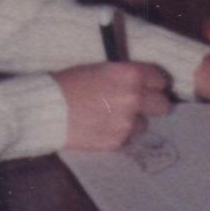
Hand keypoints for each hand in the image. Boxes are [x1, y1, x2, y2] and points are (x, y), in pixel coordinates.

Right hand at [55, 61, 171, 149]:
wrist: (47, 109)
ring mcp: (126, 122)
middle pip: (162, 105)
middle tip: (137, 104)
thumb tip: (141, 82)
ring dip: (131, 121)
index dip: (153, 83)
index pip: (160, 79)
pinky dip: (115, 133)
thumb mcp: (100, 69)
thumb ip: (124, 76)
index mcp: (131, 75)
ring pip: (143, 124)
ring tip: (108, 116)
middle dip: (152, 104)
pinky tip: (98, 126)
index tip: (148, 87)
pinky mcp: (117, 141)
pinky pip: (125, 137)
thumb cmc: (69, 84)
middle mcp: (134, 98)